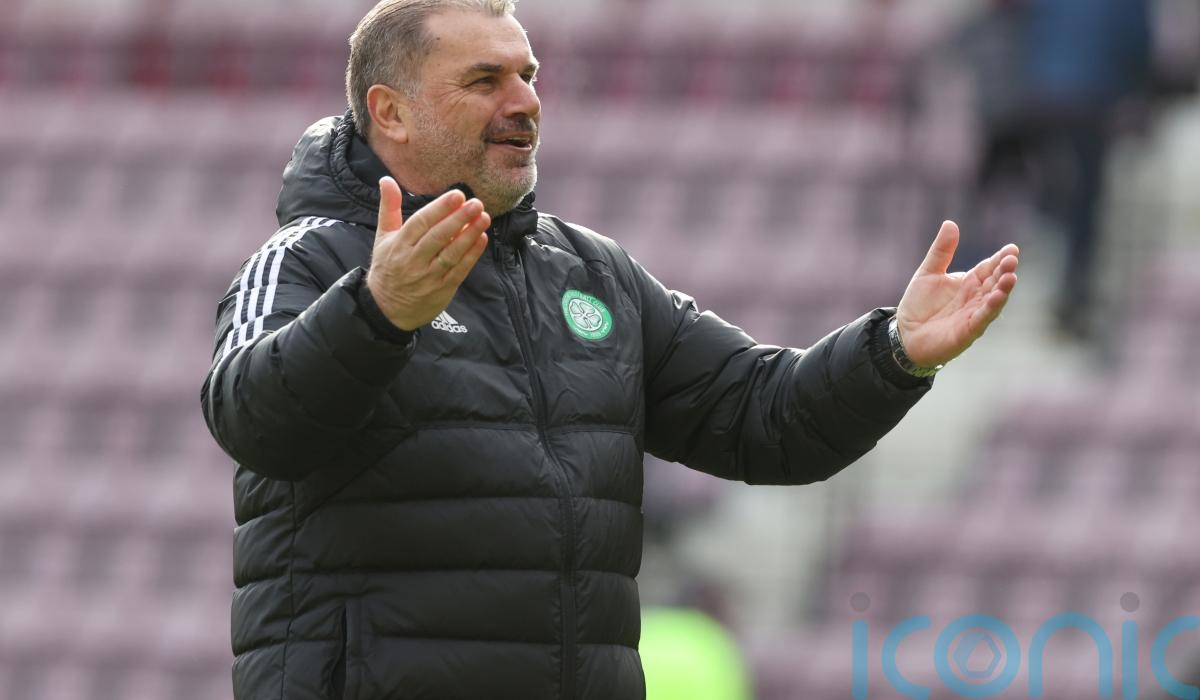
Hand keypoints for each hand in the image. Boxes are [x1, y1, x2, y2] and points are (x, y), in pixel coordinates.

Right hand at [366, 177, 490, 330]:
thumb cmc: (388, 267)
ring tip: (484, 218)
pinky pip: (459, 270)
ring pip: (451, 254)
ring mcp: (429, 276)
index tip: (457, 195)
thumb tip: (386, 180)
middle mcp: (413, 260)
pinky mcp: (442, 289)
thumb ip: (389, 208)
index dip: (439, 209)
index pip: (420, 223)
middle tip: (476, 203)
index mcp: (399, 245)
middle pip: (438, 237)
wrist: (387, 309)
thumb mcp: (383, 237)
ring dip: (469, 235)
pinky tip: (482, 239)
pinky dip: (472, 255)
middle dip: (458, 219)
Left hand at [895, 221, 1019, 367]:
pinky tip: (995, 298)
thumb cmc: (919, 305)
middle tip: (1012, 259)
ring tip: (1011, 277)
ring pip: (994, 301)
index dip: (1000, 259)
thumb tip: (950, 223)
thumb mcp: (928, 272)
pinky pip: (982, 319)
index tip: (1012, 249)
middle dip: (1005, 271)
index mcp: (969, 282)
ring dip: (1003, 290)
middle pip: (995, 282)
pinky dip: (990, 309)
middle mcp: (976, 298)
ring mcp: (974, 315)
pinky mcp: (967, 331)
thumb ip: (941, 251)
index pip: (989, 268)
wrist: (905, 334)